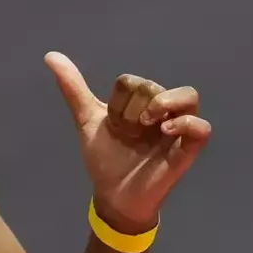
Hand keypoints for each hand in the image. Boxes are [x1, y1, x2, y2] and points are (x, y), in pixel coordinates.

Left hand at [45, 52, 210, 233]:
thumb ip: (73, 89)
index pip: (132, 82)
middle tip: (128, 128)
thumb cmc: (105, 159)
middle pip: (155, 87)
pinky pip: (201, 128)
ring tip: (148, 121)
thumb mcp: (87, 121)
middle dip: (137, 104)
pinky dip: (187, 124)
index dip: (119, 99)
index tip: (113, 124)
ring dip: (165, 103)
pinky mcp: (187, 150)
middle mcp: (161, 111)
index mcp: (139, 102)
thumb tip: (51, 56)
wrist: (112, 195)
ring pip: (189, 96)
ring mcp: (177, 129)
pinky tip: (166, 131)